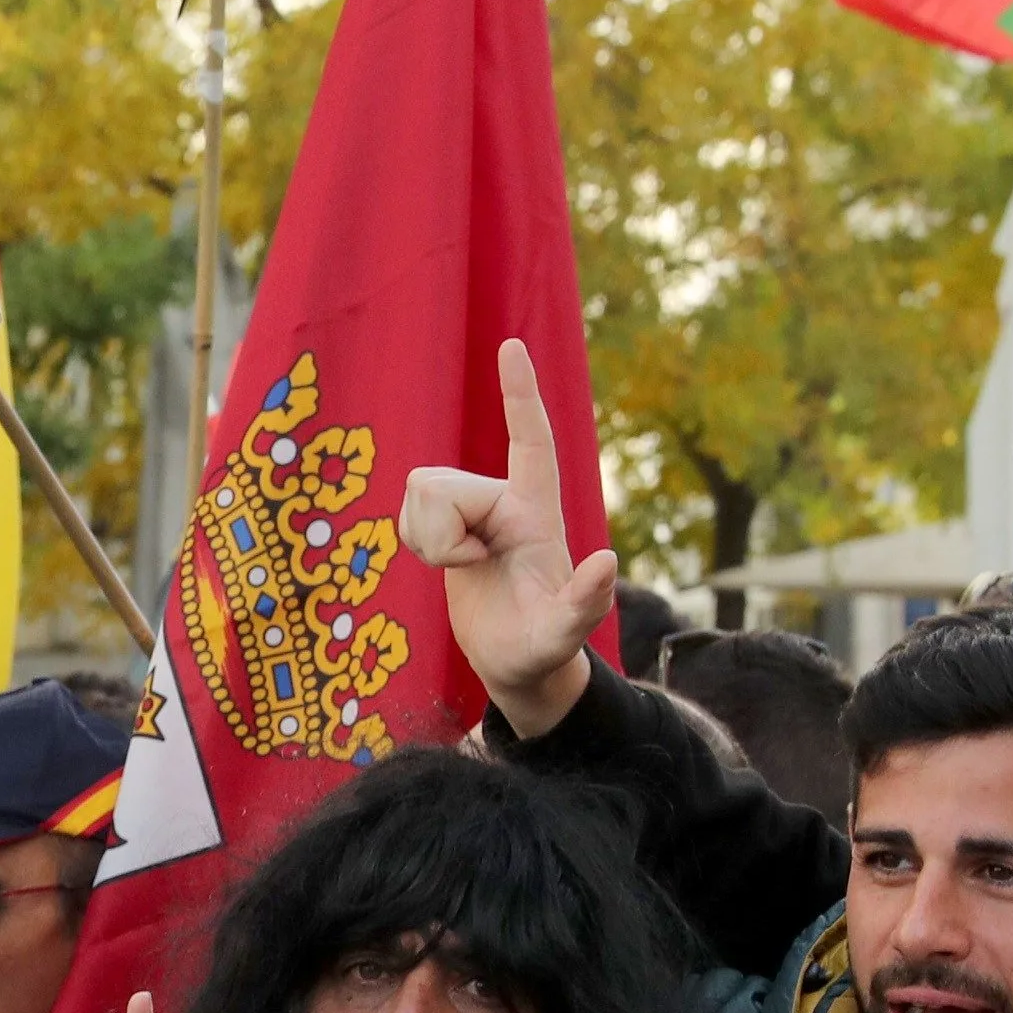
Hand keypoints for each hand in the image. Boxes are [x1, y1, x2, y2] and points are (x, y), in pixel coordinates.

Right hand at [398, 339, 617, 739]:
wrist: (516, 666)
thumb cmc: (542, 652)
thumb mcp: (563, 636)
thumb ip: (585, 604)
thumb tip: (607, 561)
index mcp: (536, 513)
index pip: (531, 442)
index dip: (520, 396)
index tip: (512, 347)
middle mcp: (503, 500)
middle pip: (441, 485)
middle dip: (441, 536)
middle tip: (471, 569)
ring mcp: (471, 510)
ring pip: (418, 490)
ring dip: (427, 539)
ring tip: (462, 569)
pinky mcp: (444, 525)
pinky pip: (405, 511)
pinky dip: (414, 541)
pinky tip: (445, 564)